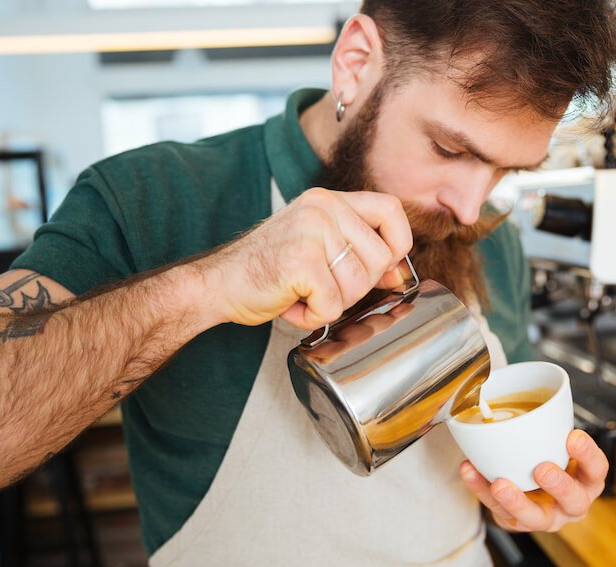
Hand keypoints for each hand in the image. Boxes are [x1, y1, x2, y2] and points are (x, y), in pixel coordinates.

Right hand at [196, 187, 412, 329]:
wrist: (216, 284)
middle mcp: (323, 208)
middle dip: (357, 287)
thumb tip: (399, 272)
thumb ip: (356, 250)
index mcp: (328, 200)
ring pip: (358, 285)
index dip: (398, 243)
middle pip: (379, 258)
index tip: (384, 268)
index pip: (390, 209)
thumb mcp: (316, 247)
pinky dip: (314, 317)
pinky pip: (334, 305)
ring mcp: (312, 232)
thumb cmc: (267, 270)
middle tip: (321, 287)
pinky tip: (292, 305)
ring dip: (332, 304)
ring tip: (301, 294)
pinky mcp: (301, 260)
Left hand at [459, 429, 607, 531]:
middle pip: (574, 501)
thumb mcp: (556, 441)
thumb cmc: (547, 456)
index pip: (596, 469)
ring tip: (500, 484)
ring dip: (517, 501)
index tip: (572, 436)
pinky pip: (500, 511)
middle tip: (542, 469)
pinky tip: (470, 470)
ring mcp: (547, 517)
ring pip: (536, 518)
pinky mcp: (519, 523)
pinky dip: (482, 490)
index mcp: (586, 479)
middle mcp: (571, 502)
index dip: (588, 454)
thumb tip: (526, 395)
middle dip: (559, 486)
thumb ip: (549, 426)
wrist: (530, 487)